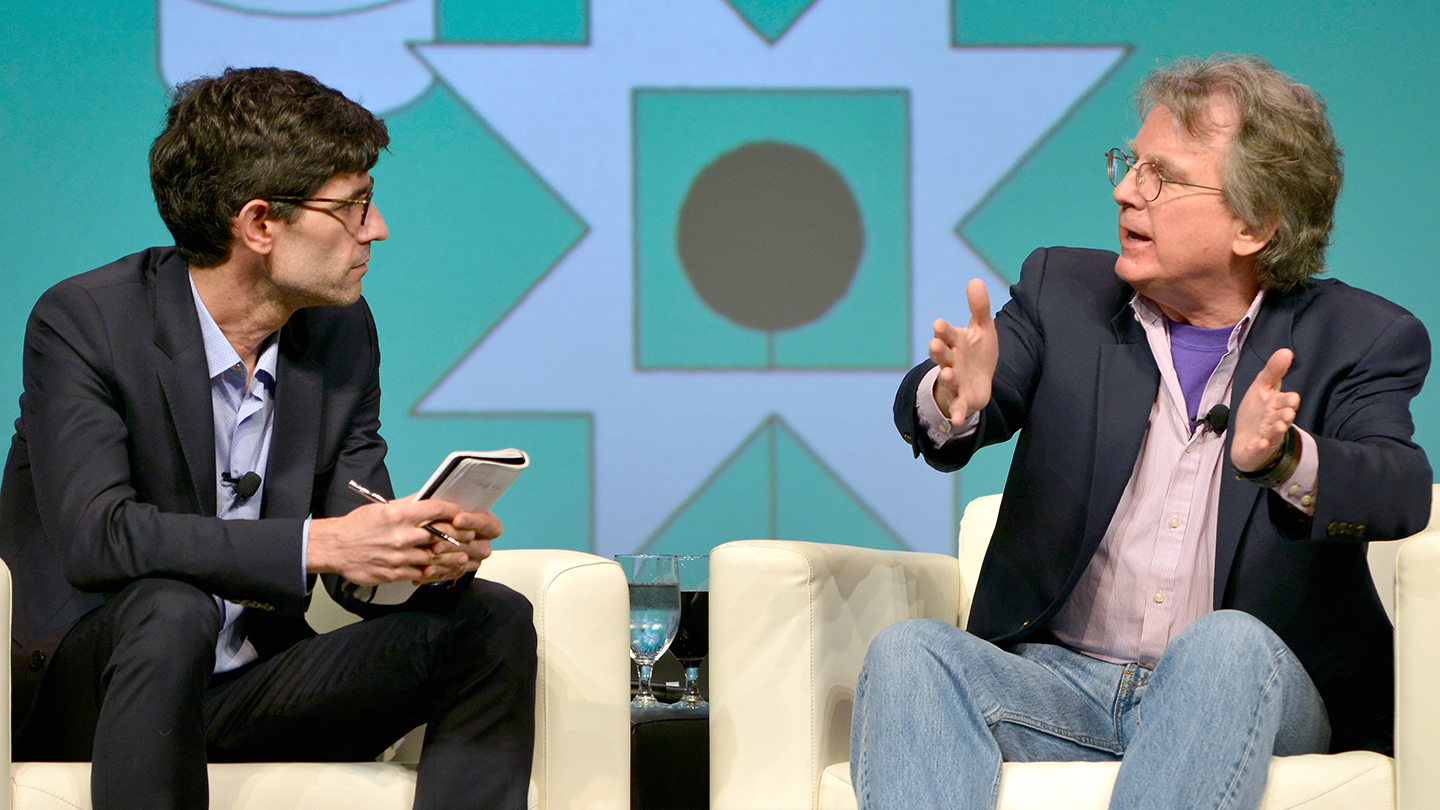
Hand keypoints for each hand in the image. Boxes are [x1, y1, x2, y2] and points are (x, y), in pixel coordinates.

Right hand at [308, 497, 467, 584]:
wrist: (336, 547)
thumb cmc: (359, 525)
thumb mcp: (384, 508)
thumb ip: (410, 505)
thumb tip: (431, 497)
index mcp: (399, 515)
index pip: (437, 509)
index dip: (454, 510)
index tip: (461, 512)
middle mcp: (401, 536)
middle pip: (442, 534)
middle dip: (459, 534)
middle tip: (469, 534)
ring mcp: (399, 557)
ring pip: (436, 556)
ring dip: (451, 555)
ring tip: (463, 554)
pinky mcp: (395, 574)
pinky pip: (422, 572)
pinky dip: (434, 570)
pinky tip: (441, 567)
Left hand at [411, 510, 501, 584]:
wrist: (419, 534)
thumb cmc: (434, 515)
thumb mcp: (437, 504)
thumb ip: (443, 503)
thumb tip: (442, 500)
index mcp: (484, 523)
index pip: (487, 523)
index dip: (473, 522)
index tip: (457, 519)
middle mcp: (482, 543)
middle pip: (473, 545)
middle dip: (452, 540)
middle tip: (437, 538)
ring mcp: (472, 559)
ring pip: (461, 561)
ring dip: (445, 557)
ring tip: (431, 551)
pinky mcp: (458, 572)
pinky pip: (449, 575)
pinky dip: (437, 572)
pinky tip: (426, 569)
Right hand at [930, 279, 998, 424]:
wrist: (979, 380)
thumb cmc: (977, 351)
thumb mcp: (982, 329)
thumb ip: (979, 308)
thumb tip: (975, 280)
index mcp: (955, 342)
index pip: (947, 334)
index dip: (943, 330)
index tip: (939, 324)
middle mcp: (951, 361)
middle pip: (942, 355)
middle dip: (938, 351)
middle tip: (935, 345)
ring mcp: (956, 380)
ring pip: (948, 378)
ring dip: (947, 376)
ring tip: (949, 374)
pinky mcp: (963, 399)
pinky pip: (959, 406)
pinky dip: (958, 413)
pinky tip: (958, 420)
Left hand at [1232, 349, 1300, 471]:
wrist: (1245, 440)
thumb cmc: (1257, 412)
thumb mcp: (1261, 388)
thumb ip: (1273, 371)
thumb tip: (1286, 351)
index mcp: (1276, 405)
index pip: (1285, 401)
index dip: (1288, 400)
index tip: (1293, 398)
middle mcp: (1274, 421)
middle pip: (1282, 418)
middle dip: (1285, 415)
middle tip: (1288, 413)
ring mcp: (1267, 436)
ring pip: (1274, 433)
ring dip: (1276, 430)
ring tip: (1278, 426)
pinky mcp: (1257, 449)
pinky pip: (1260, 449)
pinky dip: (1261, 447)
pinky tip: (1261, 444)